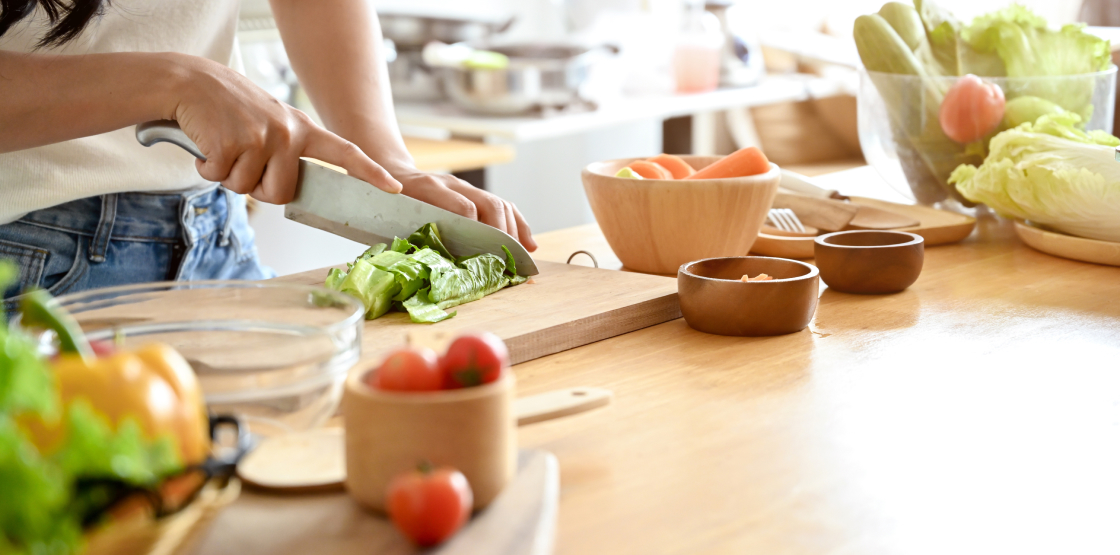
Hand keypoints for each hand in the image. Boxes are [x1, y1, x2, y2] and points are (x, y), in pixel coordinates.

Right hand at [166, 54, 401, 203]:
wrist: (192, 82)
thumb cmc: (231, 109)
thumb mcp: (272, 124)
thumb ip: (288, 153)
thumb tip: (287, 192)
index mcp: (302, 129)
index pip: (345, 153)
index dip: (370, 173)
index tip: (393, 188)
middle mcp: (288, 132)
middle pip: (281, 193)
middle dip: (257, 188)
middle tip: (243, 160)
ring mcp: (262, 137)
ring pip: (247, 189)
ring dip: (229, 175)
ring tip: (225, 145)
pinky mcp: (233, 143)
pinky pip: (220, 178)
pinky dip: (207, 168)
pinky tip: (208, 144)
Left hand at [391, 170, 536, 251]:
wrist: (390, 172)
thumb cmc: (389, 201)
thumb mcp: (390, 215)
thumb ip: (409, 233)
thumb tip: (429, 263)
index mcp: (429, 188)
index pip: (463, 207)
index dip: (477, 229)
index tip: (484, 252)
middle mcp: (452, 184)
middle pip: (489, 203)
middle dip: (503, 233)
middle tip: (508, 260)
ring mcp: (465, 187)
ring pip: (500, 204)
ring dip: (515, 230)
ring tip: (522, 255)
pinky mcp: (474, 193)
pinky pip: (503, 206)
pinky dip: (518, 225)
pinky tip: (528, 244)